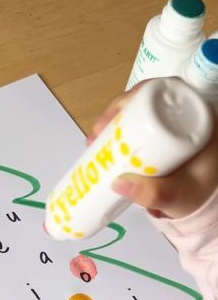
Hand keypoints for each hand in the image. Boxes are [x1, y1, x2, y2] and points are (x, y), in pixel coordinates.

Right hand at [87, 80, 217, 218]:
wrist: (205, 205)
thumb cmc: (197, 196)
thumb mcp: (178, 195)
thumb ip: (155, 193)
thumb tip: (117, 184)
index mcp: (198, 118)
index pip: (159, 94)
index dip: (128, 102)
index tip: (106, 124)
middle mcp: (186, 115)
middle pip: (144, 103)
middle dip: (113, 116)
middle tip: (94, 138)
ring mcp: (174, 125)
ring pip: (139, 115)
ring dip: (114, 125)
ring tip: (94, 145)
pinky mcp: (165, 136)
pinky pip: (141, 126)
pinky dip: (121, 132)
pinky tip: (105, 143)